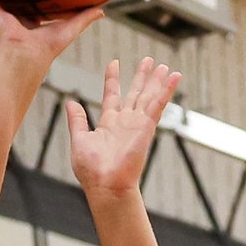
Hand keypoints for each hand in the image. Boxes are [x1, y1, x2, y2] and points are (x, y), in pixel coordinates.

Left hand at [67, 57, 180, 195]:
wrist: (106, 185)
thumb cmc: (92, 170)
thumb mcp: (79, 139)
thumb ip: (77, 120)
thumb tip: (70, 102)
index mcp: (109, 124)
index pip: (112, 95)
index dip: (113, 79)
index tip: (114, 63)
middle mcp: (125, 122)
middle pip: (135, 93)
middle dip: (142, 77)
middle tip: (149, 60)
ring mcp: (137, 124)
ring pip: (149, 96)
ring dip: (157, 81)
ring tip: (164, 66)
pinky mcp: (147, 127)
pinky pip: (158, 105)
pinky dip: (167, 91)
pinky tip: (175, 78)